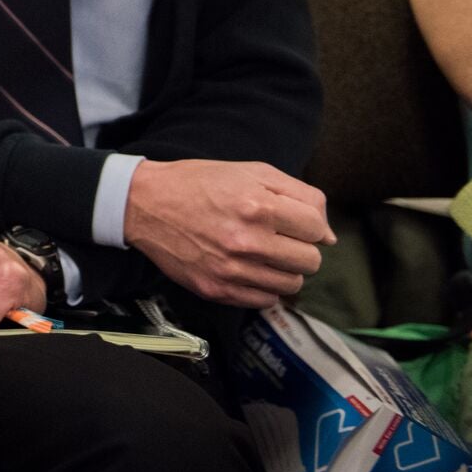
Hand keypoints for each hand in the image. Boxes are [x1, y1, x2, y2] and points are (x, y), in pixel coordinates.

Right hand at [124, 159, 334, 307]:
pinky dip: (264, 287)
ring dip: (284, 269)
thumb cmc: (199, 183)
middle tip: (278, 237)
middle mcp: (247, 241)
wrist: (144, 203)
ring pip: (292, 284)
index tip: (294, 221)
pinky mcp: (217, 289)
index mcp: (258, 206)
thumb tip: (328, 234)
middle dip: (301, 248)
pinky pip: (266, 300)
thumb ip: (299, 194)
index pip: (317, 228)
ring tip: (263, 253)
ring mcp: (232, 270)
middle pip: (311, 261)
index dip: (310, 224)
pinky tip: (249, 268)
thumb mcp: (250, 171)